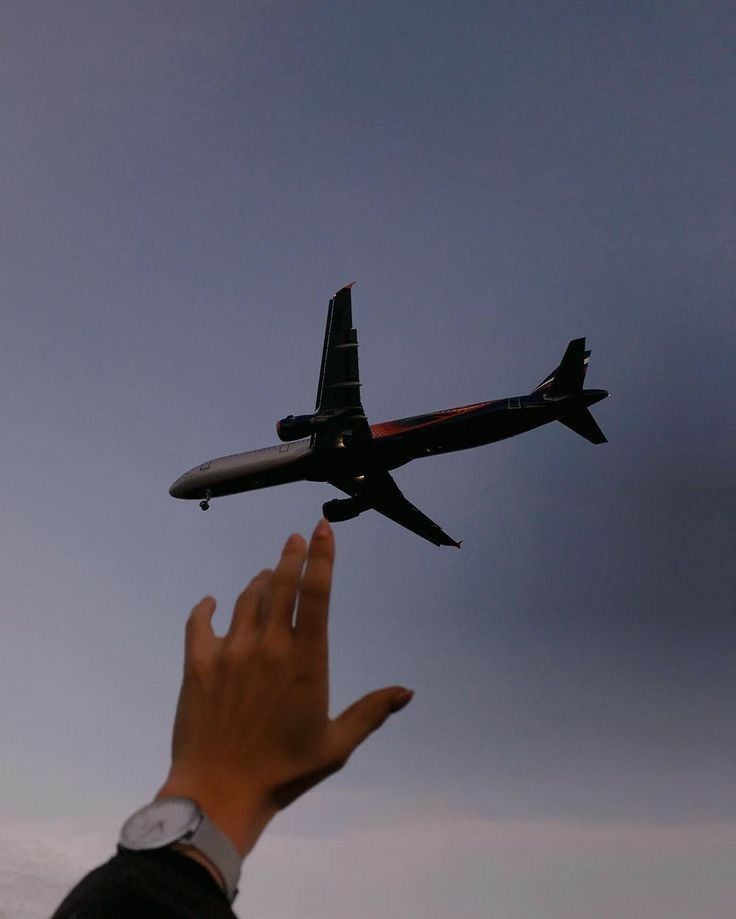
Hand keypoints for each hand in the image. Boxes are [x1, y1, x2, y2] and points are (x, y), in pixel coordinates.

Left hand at [157, 519, 412, 857]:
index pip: (317, 593)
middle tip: (296, 538)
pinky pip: (200, 621)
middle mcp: (269, 646)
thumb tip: (407, 691)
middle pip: (281, 583)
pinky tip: (211, 603)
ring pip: (246, 597)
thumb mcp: (336, 744)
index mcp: (306, 660)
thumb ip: (372, 712)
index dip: (322, 556)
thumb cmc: (284, 771)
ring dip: (259, 582)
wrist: (219, 792)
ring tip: (267, 577)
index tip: (323, 529)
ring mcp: (231, 651)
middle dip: (291, 555)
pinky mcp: (198, 663)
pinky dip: (207, 607)